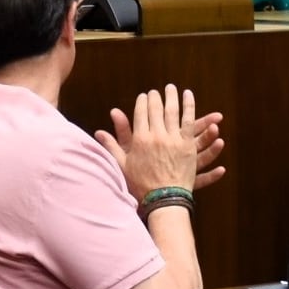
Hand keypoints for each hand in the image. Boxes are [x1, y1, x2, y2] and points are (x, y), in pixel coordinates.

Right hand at [95, 84, 205, 200]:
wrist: (164, 200)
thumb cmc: (141, 185)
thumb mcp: (122, 165)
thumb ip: (112, 145)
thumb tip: (98, 132)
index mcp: (141, 139)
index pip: (141, 114)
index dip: (142, 102)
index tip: (144, 96)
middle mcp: (157, 136)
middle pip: (156, 110)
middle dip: (156, 97)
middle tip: (157, 90)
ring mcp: (174, 140)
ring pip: (174, 112)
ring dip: (173, 98)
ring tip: (173, 89)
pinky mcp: (188, 146)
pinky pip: (191, 122)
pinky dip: (190, 108)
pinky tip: (190, 99)